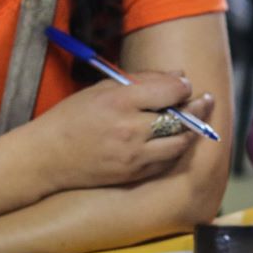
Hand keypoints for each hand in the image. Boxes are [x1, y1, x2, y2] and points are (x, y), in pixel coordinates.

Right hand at [30, 72, 213, 190]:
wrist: (48, 157)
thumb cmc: (72, 118)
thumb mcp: (102, 89)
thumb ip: (142, 81)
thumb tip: (179, 77)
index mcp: (120, 101)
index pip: (169, 91)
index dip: (183, 87)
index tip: (185, 85)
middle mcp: (130, 129)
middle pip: (180, 119)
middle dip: (197, 108)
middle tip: (205, 101)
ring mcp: (133, 156)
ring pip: (179, 143)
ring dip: (191, 131)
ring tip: (195, 121)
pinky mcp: (133, 174)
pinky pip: (166, 161)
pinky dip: (176, 149)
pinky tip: (177, 139)